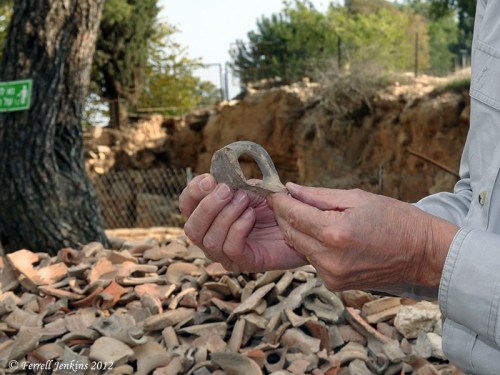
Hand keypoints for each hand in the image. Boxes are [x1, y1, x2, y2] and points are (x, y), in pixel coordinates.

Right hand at [178, 174, 306, 271]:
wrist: (301, 223)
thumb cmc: (273, 205)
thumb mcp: (251, 188)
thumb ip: (232, 183)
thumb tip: (213, 179)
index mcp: (209, 215)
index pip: (186, 206)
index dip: (193, 192)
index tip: (209, 179)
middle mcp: (212, 236)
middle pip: (191, 228)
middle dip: (208, 206)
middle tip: (228, 191)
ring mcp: (226, 253)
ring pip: (209, 240)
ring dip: (226, 216)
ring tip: (245, 201)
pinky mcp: (245, 263)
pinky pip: (230, 248)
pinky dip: (238, 228)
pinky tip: (251, 216)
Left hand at [269, 182, 458, 290]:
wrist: (423, 255)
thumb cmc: (397, 220)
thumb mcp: (357, 198)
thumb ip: (319, 195)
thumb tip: (292, 189)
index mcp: (334, 233)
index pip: (293, 214)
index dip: (280, 201)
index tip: (276, 193)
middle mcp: (328, 258)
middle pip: (290, 233)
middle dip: (284, 215)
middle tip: (286, 200)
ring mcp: (331, 275)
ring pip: (299, 247)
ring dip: (297, 230)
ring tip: (304, 213)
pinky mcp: (335, 284)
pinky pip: (312, 260)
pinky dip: (311, 246)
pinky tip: (320, 234)